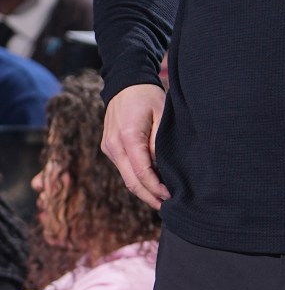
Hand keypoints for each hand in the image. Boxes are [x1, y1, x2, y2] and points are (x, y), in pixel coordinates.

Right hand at [101, 84, 169, 208]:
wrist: (125, 82)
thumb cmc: (147, 96)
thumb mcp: (161, 114)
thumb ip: (160, 142)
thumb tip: (162, 169)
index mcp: (128, 136)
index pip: (141, 172)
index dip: (156, 188)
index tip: (170, 196)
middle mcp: (114, 145)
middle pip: (131, 181)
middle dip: (149, 197)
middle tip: (167, 207)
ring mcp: (109, 147)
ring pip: (126, 177)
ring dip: (143, 190)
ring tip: (162, 200)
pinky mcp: (109, 147)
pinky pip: (123, 168)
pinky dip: (137, 178)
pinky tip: (151, 184)